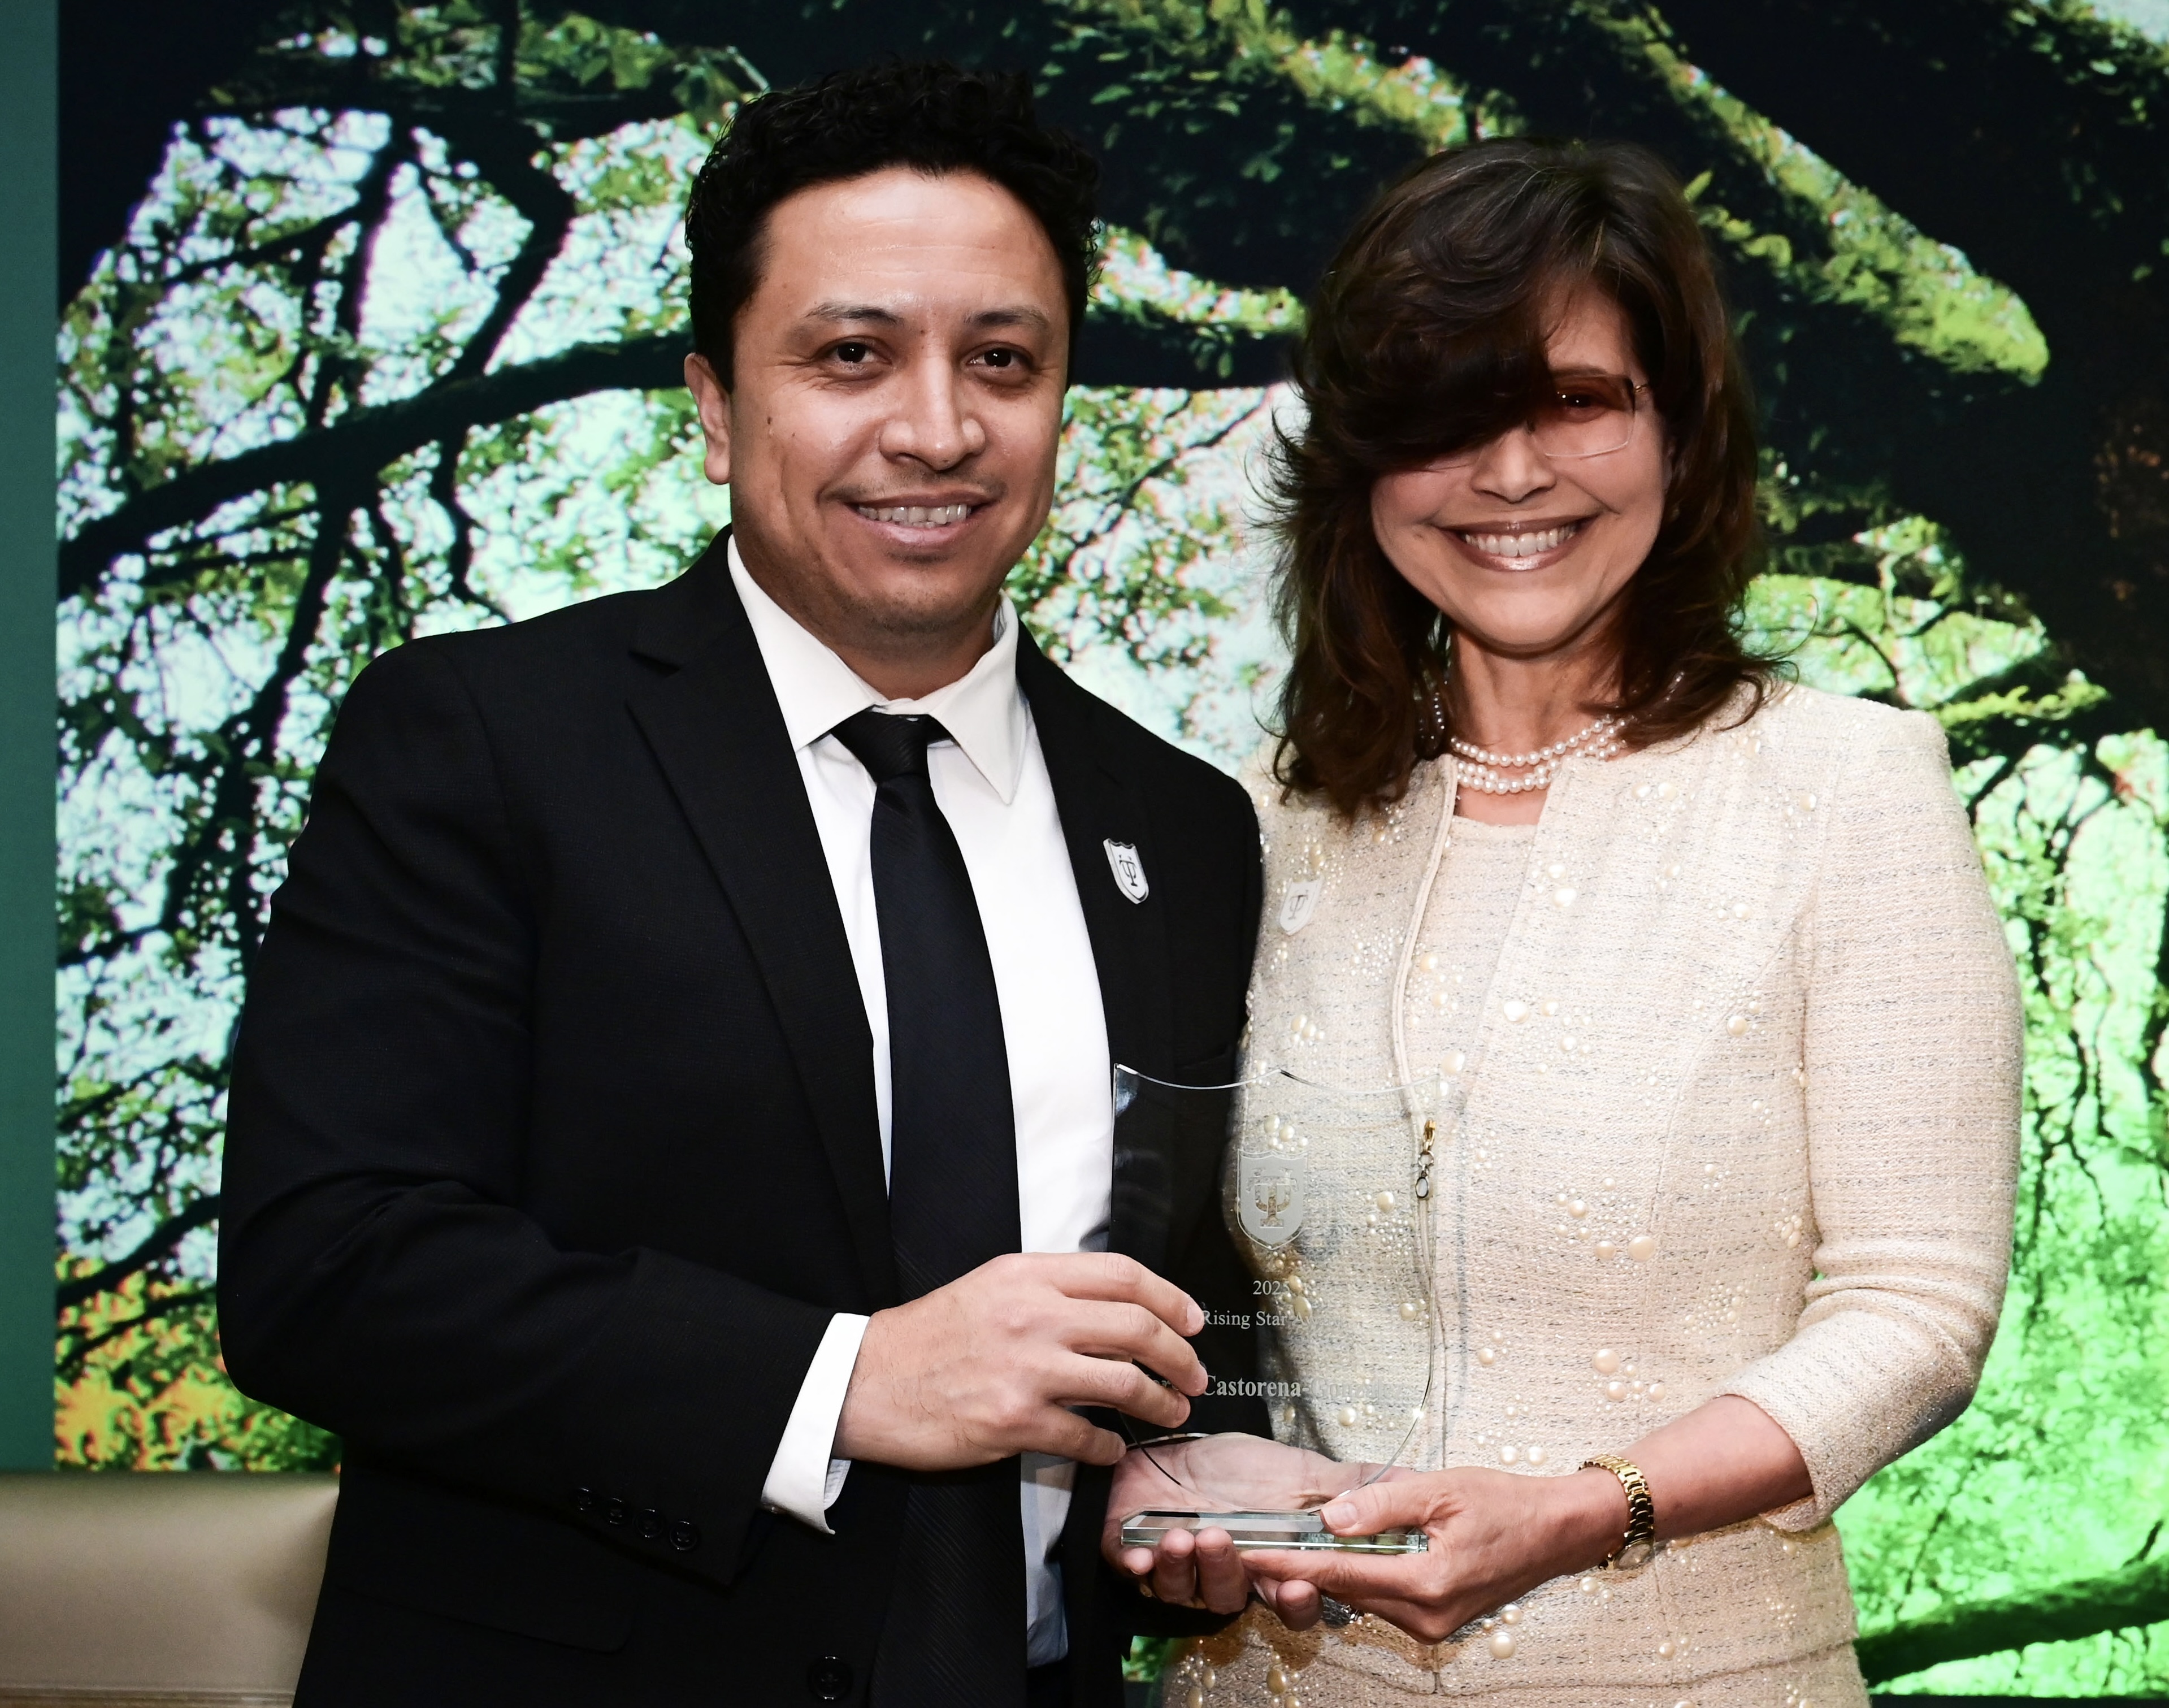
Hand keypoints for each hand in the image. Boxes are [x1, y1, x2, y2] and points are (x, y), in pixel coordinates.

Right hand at [835, 1252, 1206, 1470]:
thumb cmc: (928, 1336)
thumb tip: (1115, 1307)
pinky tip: (1113, 1449)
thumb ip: (1050, 1289)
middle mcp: (1033, 1315)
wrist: (867, 1380)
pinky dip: (1109, 1447)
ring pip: (1124, 1383)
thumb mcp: (990, 1286)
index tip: (1192, 1320)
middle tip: (1195, 1374)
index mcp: (1028, 1275)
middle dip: (1180, 1355)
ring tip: (1172, 1410)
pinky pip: (1086, 1437)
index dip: (1171, 1298)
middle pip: (1137, 1327)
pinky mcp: (1014, 1422)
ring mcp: (1026, 1370)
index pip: (1124, 1275)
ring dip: (1160, 1401)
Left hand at [1101, 1435, 1354, 1616]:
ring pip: (1192, 1592)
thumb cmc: (1234, 1463)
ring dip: (1191, 1568)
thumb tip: (1405, 1487)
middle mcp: (1231, 1575)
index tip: (1298, 1585)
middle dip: (1234, 1577)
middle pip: (1239, 1602)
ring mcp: (1185, 1571)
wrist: (1170, 1445)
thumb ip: (1347, 1490)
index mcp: (1272, 1563)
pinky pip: (1141, 1578)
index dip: (1297, 1599)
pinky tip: (1143, 1555)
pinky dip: (1143, 1568)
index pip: (1293, 1599)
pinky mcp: (1137, 1558)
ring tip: (1190, 1535)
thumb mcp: (1298, 1471)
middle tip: (1232, 1547)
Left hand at [1241, 1466, 1625, 1642]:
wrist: (1556, 1531)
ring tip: (1294, 1541)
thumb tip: (1331, 1517)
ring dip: (1331, 1571)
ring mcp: (1431, 1624)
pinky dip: (1360, 1576)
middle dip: (1302, 1568)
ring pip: (1361, 1597)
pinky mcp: (1435, 1621)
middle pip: (1344, 1591)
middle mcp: (1425, 1616)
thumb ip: (1381, 1505)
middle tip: (1258, 1542)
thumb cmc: (1506, 1504)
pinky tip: (1347, 1550)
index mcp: (1426, 1584)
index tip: (1252, 1553)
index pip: (1340, 1574)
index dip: (1291, 1562)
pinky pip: (1383, 1599)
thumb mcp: (1440, 1489)